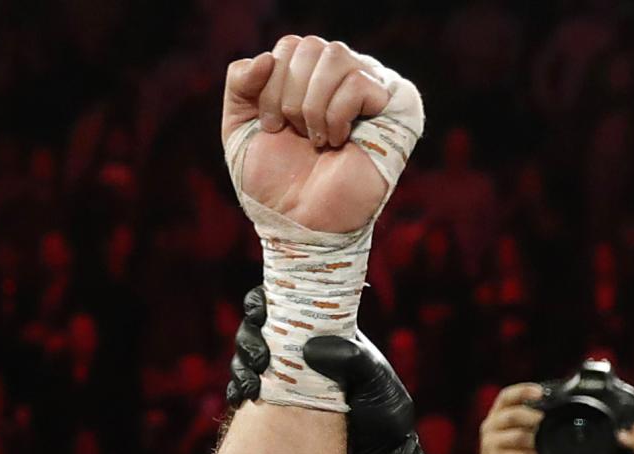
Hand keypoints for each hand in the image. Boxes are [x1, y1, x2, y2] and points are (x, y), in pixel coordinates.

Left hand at [222, 37, 415, 235]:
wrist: (300, 226)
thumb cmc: (274, 183)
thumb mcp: (240, 128)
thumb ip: (239, 84)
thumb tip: (266, 57)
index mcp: (309, 77)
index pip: (290, 46)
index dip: (271, 84)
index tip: (271, 128)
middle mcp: (342, 77)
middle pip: (310, 46)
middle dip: (289, 95)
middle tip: (294, 135)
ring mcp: (370, 89)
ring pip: (335, 56)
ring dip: (312, 105)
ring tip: (316, 141)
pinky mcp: (394, 109)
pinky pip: (359, 82)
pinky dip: (337, 115)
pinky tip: (338, 142)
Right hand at [473, 383, 543, 453]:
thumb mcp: (517, 435)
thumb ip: (528, 422)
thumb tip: (554, 412)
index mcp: (496, 415)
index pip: (506, 396)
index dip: (523, 390)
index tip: (540, 391)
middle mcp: (490, 426)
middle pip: (511, 414)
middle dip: (532, 416)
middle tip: (545, 420)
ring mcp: (489, 444)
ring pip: (516, 436)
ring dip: (535, 439)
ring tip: (546, 443)